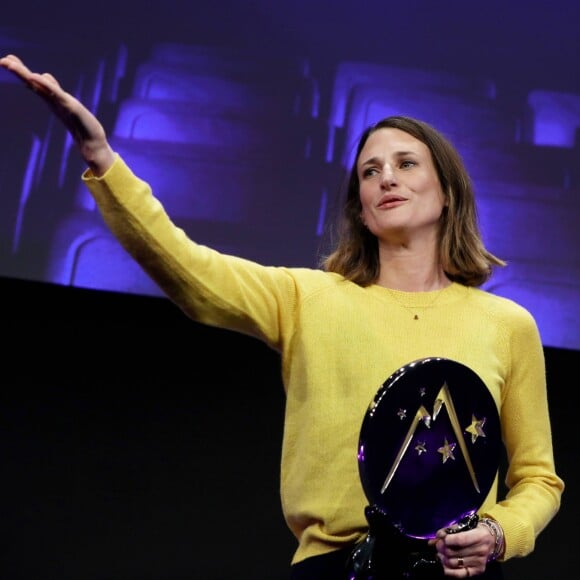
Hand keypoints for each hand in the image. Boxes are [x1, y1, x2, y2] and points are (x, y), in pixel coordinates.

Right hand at [0, 54, 114, 175]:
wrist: (91, 144)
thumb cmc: (80, 124)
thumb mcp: (67, 102)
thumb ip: (55, 91)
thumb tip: (44, 75)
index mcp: (51, 98)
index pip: (33, 81)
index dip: (21, 70)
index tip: (7, 59)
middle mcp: (52, 101)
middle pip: (32, 83)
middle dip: (18, 71)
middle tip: (2, 61)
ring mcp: (59, 103)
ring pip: (39, 86)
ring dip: (25, 75)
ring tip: (11, 64)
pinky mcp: (70, 107)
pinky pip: (55, 93)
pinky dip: (45, 84)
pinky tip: (35, 76)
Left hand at [428, 523, 496, 576]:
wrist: (492, 539)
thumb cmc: (475, 530)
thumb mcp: (464, 526)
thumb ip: (449, 531)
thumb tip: (435, 538)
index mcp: (480, 536)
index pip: (460, 540)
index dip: (447, 540)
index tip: (440, 537)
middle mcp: (481, 550)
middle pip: (454, 553)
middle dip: (442, 549)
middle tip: (438, 545)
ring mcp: (480, 562)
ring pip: (454, 563)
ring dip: (444, 558)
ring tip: (441, 554)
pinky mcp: (478, 570)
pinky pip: (460, 574)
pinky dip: (449, 571)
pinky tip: (444, 565)